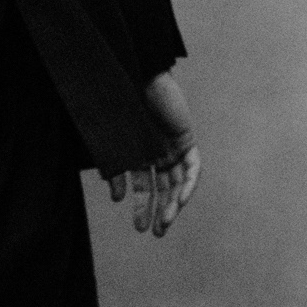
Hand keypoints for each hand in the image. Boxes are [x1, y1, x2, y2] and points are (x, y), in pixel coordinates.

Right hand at [108, 73, 199, 236]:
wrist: (132, 74)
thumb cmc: (117, 104)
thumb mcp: (114, 141)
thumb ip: (115, 166)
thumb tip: (116, 198)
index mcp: (138, 152)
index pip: (144, 184)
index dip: (141, 204)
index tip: (134, 221)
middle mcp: (157, 151)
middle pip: (162, 187)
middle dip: (157, 210)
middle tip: (151, 232)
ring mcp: (172, 145)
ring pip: (177, 182)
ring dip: (173, 204)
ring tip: (164, 224)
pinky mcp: (185, 138)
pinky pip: (192, 168)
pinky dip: (188, 185)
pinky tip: (179, 201)